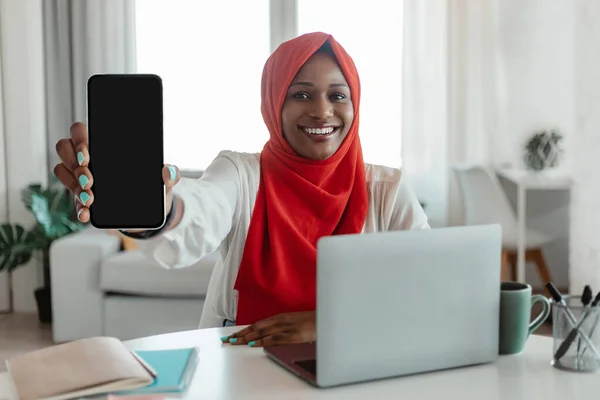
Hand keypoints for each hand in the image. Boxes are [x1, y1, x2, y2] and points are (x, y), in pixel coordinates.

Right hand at [54, 122, 180, 223]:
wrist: (148, 212)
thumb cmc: (152, 186)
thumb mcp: (164, 181)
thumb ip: (170, 175)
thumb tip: (168, 171)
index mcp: (105, 144)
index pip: (81, 131)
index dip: (79, 140)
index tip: (88, 156)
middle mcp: (87, 156)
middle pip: (64, 147)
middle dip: (75, 164)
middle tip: (91, 180)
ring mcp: (80, 175)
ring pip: (62, 170)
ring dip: (73, 184)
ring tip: (90, 198)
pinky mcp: (80, 195)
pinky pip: (69, 197)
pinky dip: (77, 207)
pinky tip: (86, 213)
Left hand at [222, 311, 315, 346]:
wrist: (324, 319)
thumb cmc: (310, 321)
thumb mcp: (293, 322)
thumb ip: (281, 326)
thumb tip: (268, 334)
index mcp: (279, 317)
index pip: (257, 325)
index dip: (244, 330)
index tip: (233, 335)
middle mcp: (279, 321)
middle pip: (255, 328)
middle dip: (240, 334)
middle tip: (228, 340)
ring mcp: (285, 328)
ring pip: (261, 333)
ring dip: (247, 338)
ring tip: (235, 342)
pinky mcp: (291, 335)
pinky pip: (274, 338)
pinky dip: (263, 341)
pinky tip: (254, 344)